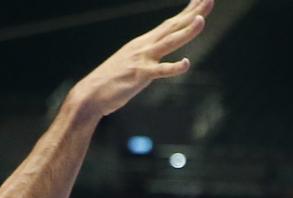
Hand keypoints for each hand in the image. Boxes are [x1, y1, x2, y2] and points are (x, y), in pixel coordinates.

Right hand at [68, 0, 213, 117]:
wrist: (90, 94)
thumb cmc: (110, 81)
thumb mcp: (130, 63)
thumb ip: (145, 58)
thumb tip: (155, 58)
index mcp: (143, 43)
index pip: (169, 24)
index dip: (186, 12)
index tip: (201, 1)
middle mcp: (144, 46)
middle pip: (173, 26)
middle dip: (193, 12)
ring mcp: (142, 59)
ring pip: (169, 42)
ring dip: (186, 31)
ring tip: (201, 19)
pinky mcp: (140, 76)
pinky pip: (160, 71)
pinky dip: (174, 67)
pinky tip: (186, 63)